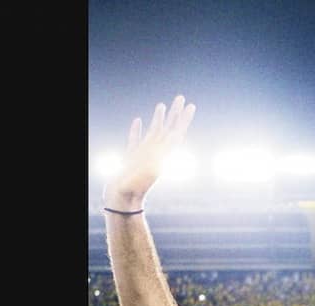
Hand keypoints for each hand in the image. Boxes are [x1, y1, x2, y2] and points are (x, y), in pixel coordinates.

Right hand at [104, 95, 195, 209]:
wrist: (123, 200)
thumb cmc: (136, 186)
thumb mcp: (154, 166)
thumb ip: (165, 151)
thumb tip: (178, 135)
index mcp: (162, 153)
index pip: (177, 131)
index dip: (184, 118)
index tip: (191, 106)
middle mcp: (155, 152)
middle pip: (168, 127)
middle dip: (175, 113)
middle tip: (181, 97)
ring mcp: (143, 154)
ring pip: (152, 132)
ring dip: (158, 118)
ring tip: (162, 104)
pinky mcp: (130, 157)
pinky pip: (135, 139)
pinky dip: (137, 130)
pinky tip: (138, 121)